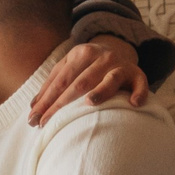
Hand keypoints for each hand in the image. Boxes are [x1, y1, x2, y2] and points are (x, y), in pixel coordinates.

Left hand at [29, 38, 150, 124]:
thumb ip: (51, 85)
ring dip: (101, 91)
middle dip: (61, 104)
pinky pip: (141, 84)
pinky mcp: (138, 74)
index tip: (34, 119)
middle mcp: (102, 57)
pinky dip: (138, 93)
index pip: (61, 81)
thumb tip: (32, 107)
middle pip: (80, 83)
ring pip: (111, 79)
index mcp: (81, 54)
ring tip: (89, 102)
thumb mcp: (68, 69)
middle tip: (47, 122)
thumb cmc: (87, 67)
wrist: (118, 51)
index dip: (46, 100)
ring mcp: (121, 65)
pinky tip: (133, 104)